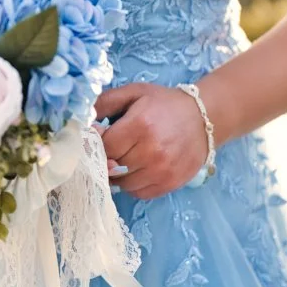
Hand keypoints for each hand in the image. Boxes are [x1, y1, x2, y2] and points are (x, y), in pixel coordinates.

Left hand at [92, 81, 210, 200]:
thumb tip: (83, 121)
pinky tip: (138, 169)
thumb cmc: (164, 104)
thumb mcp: (134, 93)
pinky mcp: (170, 183)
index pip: (104, 146)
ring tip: (126, 159)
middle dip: (107, 158)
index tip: (101, 137)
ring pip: (123, 184)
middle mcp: (151, 151)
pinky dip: (133, 185)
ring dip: (119, 174)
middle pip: (112, 166)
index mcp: (140, 125)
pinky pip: (139, 193)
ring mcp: (161, 171)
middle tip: (113, 148)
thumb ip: (105, 102)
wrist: (203, 119)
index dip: (98, 143)